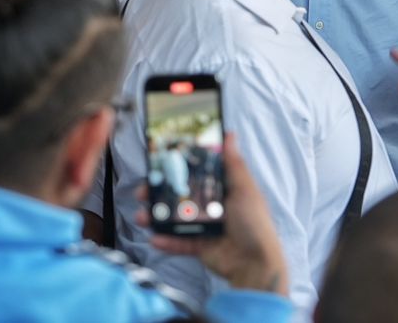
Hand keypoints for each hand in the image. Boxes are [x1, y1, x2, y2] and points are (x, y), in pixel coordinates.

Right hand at [146, 133, 288, 295]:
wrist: (255, 263)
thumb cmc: (254, 222)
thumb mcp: (244, 189)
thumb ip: (234, 164)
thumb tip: (230, 135)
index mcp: (222, 189)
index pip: (196, 174)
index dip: (178, 168)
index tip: (159, 163)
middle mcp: (211, 206)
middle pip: (180, 196)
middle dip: (159, 194)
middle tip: (142, 192)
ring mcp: (203, 226)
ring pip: (175, 219)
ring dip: (156, 218)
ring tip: (141, 217)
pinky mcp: (198, 246)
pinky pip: (178, 242)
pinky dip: (166, 241)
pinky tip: (154, 238)